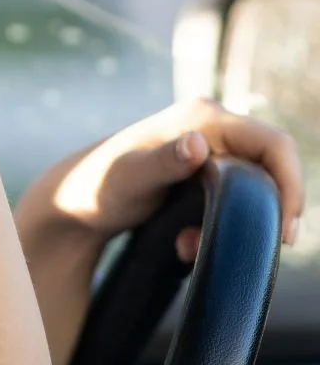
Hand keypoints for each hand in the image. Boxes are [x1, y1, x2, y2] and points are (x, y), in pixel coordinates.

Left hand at [15, 96, 305, 263]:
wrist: (72, 203)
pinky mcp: (200, 172)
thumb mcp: (130, 178)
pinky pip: (231, 199)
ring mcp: (206, 149)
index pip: (274, 144)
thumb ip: (164, 161)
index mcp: (201, 117)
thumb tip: (196, 144)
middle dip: (266, 210)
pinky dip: (217, 225)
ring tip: (192, 246)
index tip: (286, 229)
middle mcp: (209, 127)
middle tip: (259, 247)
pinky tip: (184, 244)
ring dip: (237, 222)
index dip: (292, 183)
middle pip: (271, 167)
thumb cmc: (96, 186)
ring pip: (252, 188)